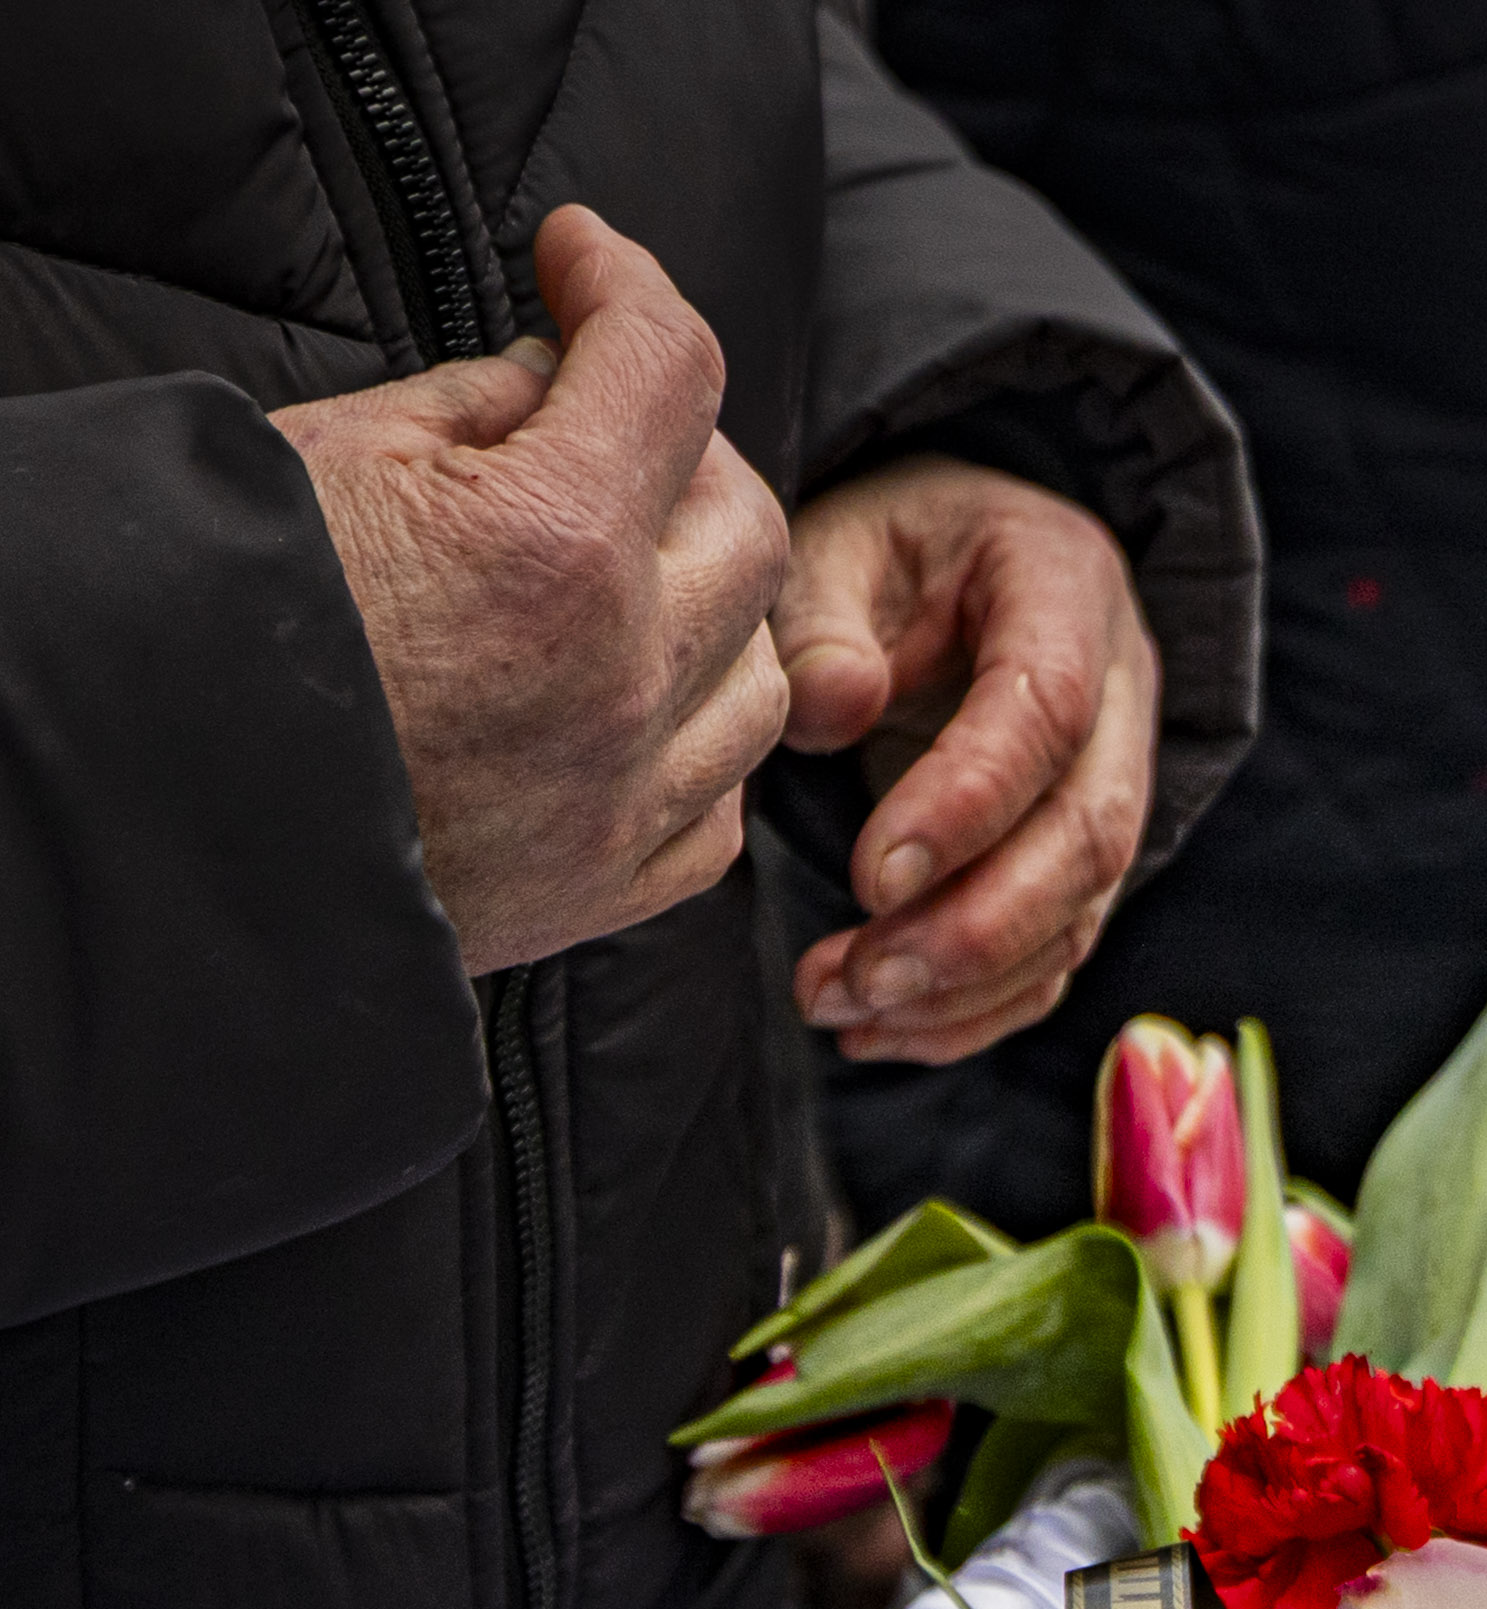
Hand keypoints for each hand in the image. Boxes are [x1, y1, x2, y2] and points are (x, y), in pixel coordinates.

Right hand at [274, 205, 789, 973]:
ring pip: (762, 672)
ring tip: (622, 570)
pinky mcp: (603, 888)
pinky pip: (720, 806)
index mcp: (555, 543)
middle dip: (685, 451)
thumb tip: (557, 375)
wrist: (142, 811)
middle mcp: (623, 673)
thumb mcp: (323, 456)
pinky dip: (694, 744)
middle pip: (747, 521)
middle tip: (604, 424)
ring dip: (710, 604)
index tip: (584, 258)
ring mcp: (624, 793)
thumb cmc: (203, 620)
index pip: (665, 366)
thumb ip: (474, 403)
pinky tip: (626, 707)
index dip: (626, 284)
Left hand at [777, 455, 1158, 1062]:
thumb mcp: (836, 545)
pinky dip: (978, 1011)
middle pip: (1090, 834)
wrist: (949, 569)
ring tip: (841, 1006)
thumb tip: (835, 708)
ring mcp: (1120, 781)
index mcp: (1066, 586)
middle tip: (859, 976)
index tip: (869, 877)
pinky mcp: (1091, 857)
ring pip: (1084, 912)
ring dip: (967, 984)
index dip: (969, 803)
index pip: (1047, 710)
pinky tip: (882, 1033)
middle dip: (977, 927)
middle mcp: (1123, 691)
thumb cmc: (882, 555)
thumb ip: (822, 621)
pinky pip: (1061, 955)